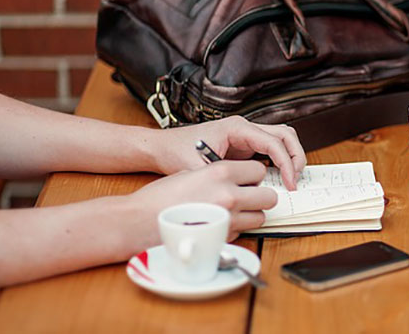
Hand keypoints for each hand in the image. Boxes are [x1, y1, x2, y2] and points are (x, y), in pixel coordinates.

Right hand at [129, 160, 276, 241]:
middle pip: (269, 197)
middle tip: (249, 196)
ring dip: (251, 215)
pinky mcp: (223, 238)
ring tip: (234, 212)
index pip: (259, 170)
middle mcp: (229, 195)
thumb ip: (217, 175)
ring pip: (260, 218)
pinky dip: (237, 229)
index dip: (254, 176)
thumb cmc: (160, 197)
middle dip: (260, 196)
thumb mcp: (190, 172)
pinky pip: (243, 232)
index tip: (248, 179)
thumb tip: (235, 179)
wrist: (140, 222)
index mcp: (221, 172)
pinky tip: (220, 224)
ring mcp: (228, 219)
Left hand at [150, 116, 305, 189]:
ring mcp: (246, 135)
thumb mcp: (198, 168)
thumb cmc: (177, 151)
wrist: (162, 147)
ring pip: (281, 138)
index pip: (273, 142)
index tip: (289, 182)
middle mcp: (244, 128)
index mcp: (236, 128)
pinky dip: (280, 161)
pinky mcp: (244, 145)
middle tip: (296, 179)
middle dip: (296, 156)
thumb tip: (243, 193)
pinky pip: (271, 149)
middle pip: (285, 134)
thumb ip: (222, 179)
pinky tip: (278, 178)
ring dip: (291, 157)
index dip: (286, 163)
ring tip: (291, 178)